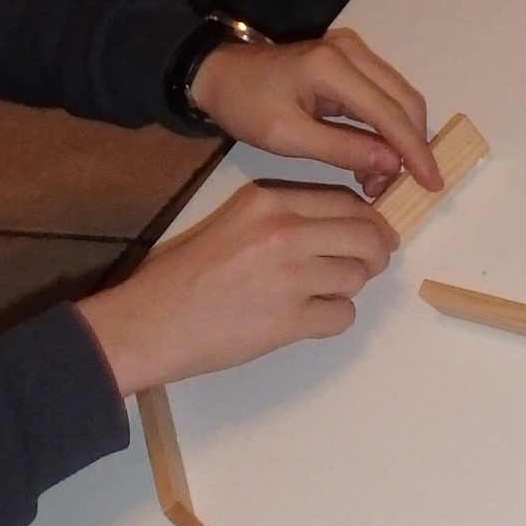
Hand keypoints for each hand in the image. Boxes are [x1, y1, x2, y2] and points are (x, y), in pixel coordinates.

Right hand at [76, 178, 393, 394]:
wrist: (150, 322)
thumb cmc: (179, 276)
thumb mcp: (230, 223)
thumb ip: (282, 219)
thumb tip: (336, 229)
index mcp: (267, 202)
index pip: (345, 202)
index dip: (368, 221)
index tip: (371, 235)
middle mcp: (285, 232)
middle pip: (366, 235)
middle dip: (375, 253)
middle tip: (367, 266)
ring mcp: (291, 277)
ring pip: (357, 277)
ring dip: (348, 288)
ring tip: (318, 295)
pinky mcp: (291, 320)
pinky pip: (343, 316)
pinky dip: (333, 319)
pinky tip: (308, 319)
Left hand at [184, 25, 436, 199]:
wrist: (220, 74)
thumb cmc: (245, 106)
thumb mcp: (286, 137)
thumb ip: (341, 149)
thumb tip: (392, 164)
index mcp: (331, 67)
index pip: (389, 113)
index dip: (415, 151)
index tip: (432, 184)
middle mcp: (351, 51)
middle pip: (405, 101)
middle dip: (409, 148)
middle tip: (395, 189)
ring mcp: (353, 51)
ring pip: (399, 98)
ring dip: (399, 140)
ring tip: (376, 179)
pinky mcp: (351, 59)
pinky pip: (383, 95)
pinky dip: (385, 128)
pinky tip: (370, 158)